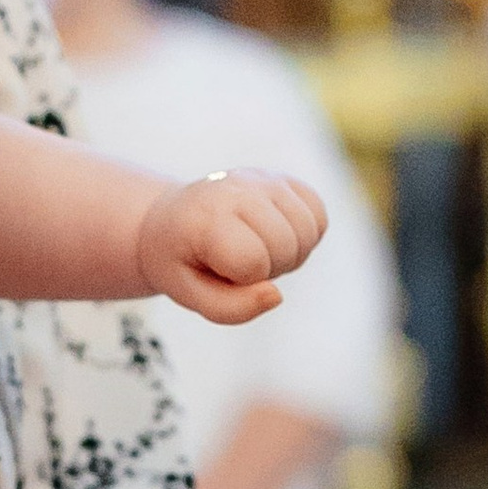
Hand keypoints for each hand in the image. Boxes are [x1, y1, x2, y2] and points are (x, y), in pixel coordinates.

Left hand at [136, 168, 326, 322]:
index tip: (219, 269)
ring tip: (258, 250)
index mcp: (206, 217)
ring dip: (290, 254)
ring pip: (308, 231)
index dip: (243, 280)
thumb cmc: (181, 260)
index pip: (254, 261)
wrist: (169, 218)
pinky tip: (277, 236)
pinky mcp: (282, 179)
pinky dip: (306, 235)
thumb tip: (276, 295)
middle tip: (239, 263)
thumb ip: (230, 308)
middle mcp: (237, 189)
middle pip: (286, 246)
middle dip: (270, 268)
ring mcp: (263, 179)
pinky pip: (318, 215)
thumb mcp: (188, 294)